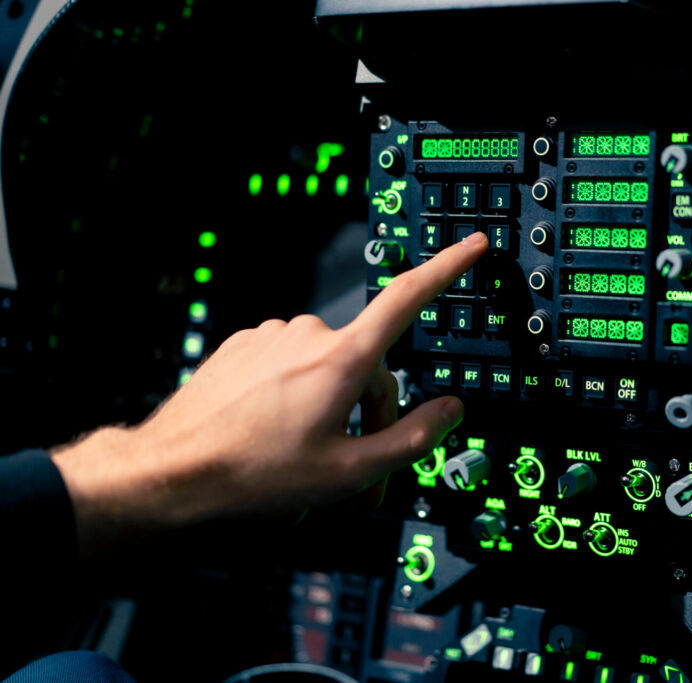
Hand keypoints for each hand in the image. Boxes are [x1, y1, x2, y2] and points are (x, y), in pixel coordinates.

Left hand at [52, 232, 487, 554]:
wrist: (175, 470)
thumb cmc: (256, 472)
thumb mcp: (351, 470)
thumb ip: (414, 438)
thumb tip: (450, 411)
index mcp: (343, 359)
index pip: (408, 298)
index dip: (448, 269)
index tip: (472, 246)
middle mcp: (309, 335)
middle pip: (368, 364)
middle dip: (370, 413)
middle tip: (356, 468)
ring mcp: (272, 337)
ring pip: (328, 366)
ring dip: (332, 406)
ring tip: (309, 456)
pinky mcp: (245, 346)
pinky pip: (290, 363)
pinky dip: (296, 394)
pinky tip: (278, 433)